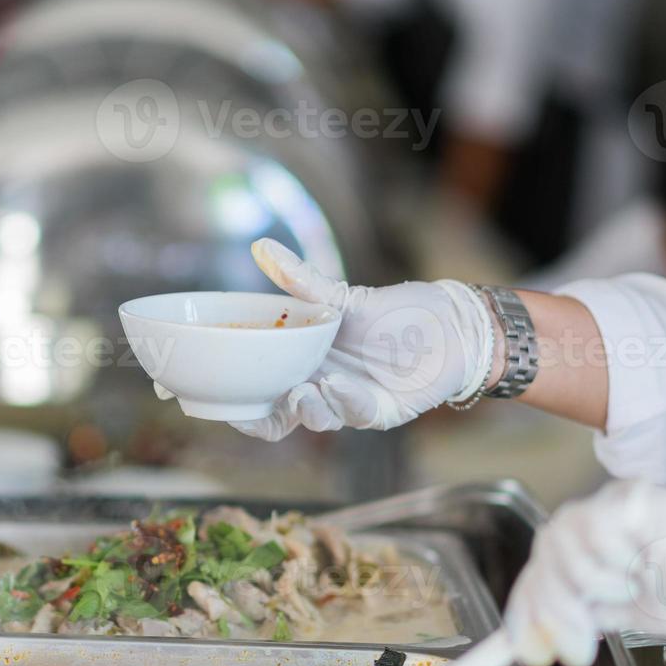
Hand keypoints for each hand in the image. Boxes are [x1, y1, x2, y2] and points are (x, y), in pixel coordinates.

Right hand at [220, 239, 494, 440]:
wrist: (448, 324)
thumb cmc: (396, 312)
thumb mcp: (342, 297)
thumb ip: (301, 280)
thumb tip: (262, 246)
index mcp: (303, 366)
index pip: (262, 397)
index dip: (239, 406)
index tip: (217, 402)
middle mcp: (322, 389)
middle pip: (281, 418)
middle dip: (264, 419)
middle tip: (253, 407)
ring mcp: (349, 404)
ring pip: (316, 419)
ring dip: (306, 408)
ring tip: (305, 389)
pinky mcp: (380, 413)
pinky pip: (356, 413)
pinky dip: (344, 400)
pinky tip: (338, 384)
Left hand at [504, 481, 665, 665]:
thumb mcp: (634, 612)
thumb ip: (592, 610)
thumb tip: (546, 627)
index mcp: (603, 536)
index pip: (547, 562)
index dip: (527, 604)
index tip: (516, 647)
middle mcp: (605, 511)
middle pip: (545, 551)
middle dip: (550, 606)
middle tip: (576, 648)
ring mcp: (619, 500)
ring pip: (559, 542)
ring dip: (583, 587)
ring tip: (626, 594)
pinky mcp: (636, 497)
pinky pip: (591, 531)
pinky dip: (605, 564)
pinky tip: (639, 571)